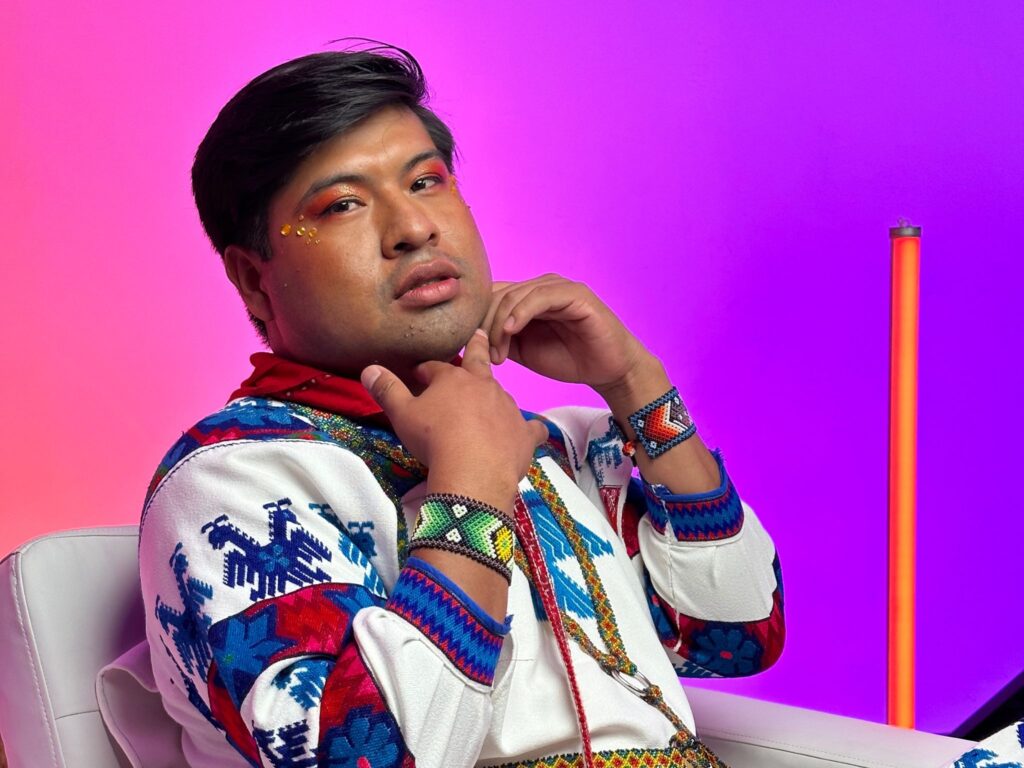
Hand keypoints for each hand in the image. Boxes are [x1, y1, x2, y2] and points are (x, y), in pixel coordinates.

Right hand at [361, 329, 547, 508]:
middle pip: (479, 363)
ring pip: (501, 395)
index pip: (436, 368)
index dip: (426, 371)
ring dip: (493, 397)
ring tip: (489, 403)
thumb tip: (369, 368)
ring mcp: (508, 409)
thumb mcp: (402, 414)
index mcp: (454, 379)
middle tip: (479, 335)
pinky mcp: (524, 434)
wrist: (473, 471)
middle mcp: (485, 386)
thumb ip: (387, 390)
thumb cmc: (434, 439)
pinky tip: (533, 431)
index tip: (419, 375)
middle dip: (476, 349)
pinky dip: (531, 429)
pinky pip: (532, 428)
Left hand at [481, 274, 652, 393]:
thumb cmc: (569, 359)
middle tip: (490, 357)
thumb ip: (501, 339)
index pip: (491, 297)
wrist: (607, 370)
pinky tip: (513, 331)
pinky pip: (540, 296)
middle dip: (487, 326)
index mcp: (526, 299)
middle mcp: (540, 288)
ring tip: (500, 354)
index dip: (478, 321)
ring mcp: (558, 288)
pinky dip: (522, 312)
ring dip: (501, 325)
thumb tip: (472, 338)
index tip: (473, 351)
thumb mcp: (524, 352)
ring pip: (515, 296)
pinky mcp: (575, 294)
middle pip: (499, 295)